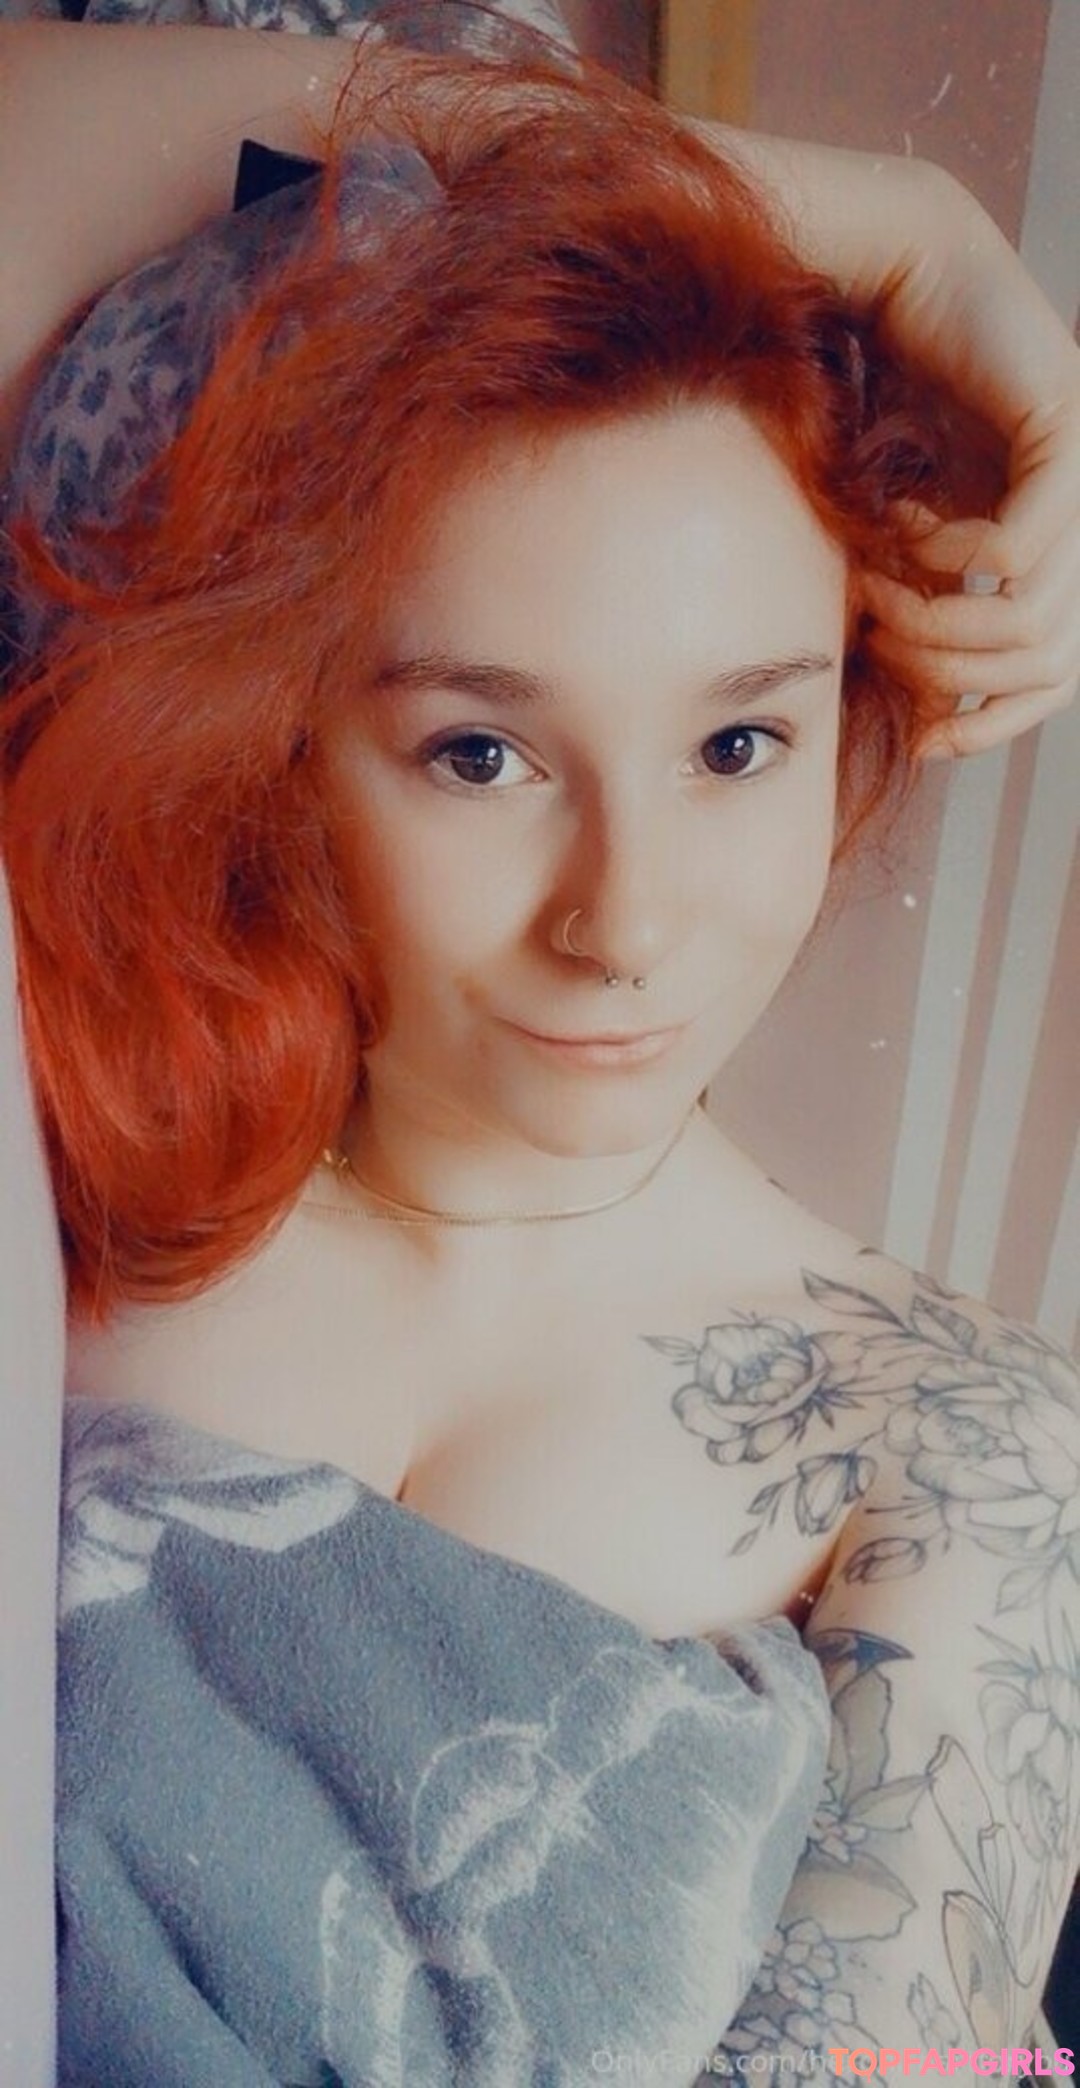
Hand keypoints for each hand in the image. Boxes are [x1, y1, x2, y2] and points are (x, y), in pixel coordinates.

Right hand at [691, 122, 1079, 758]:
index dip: (996, 721)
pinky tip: (905, 522)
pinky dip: (947, 556)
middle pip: (1045, 660)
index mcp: (1059, 548)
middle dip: (946, 669)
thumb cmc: (878, 402)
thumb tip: (933, 726)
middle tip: (876, 635)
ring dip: (936, 620)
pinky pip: (1015, 550)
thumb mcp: (901, 538)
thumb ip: (927, 613)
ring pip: (1033, 617)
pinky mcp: (1067, 432)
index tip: (923, 737)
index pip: (1060, 675)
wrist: (886, 278)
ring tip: (876, 585)